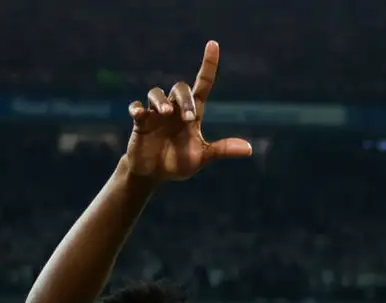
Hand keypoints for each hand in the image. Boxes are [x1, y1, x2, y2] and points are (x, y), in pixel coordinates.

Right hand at [122, 41, 252, 181]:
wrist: (153, 174)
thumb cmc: (178, 163)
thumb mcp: (202, 157)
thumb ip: (222, 150)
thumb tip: (249, 149)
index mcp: (193, 113)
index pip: (203, 83)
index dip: (208, 64)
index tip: (213, 44)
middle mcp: (175, 109)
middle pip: (180, 89)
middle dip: (185, 100)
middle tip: (190, 118)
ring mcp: (156, 114)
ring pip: (157, 93)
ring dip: (162, 101)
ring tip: (166, 114)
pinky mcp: (140, 122)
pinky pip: (136, 107)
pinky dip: (137, 108)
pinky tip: (140, 114)